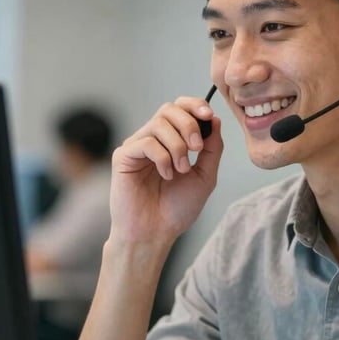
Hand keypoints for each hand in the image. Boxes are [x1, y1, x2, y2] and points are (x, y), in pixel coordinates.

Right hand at [108, 97, 221, 244]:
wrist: (155, 234)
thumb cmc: (176, 209)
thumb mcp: (205, 177)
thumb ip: (212, 149)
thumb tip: (215, 120)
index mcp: (171, 140)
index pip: (180, 108)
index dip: (195, 105)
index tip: (209, 116)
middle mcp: (152, 139)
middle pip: (169, 108)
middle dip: (189, 124)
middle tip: (197, 149)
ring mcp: (137, 146)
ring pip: (159, 123)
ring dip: (177, 146)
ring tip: (182, 170)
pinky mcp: (123, 156)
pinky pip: (146, 142)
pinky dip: (162, 157)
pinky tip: (166, 175)